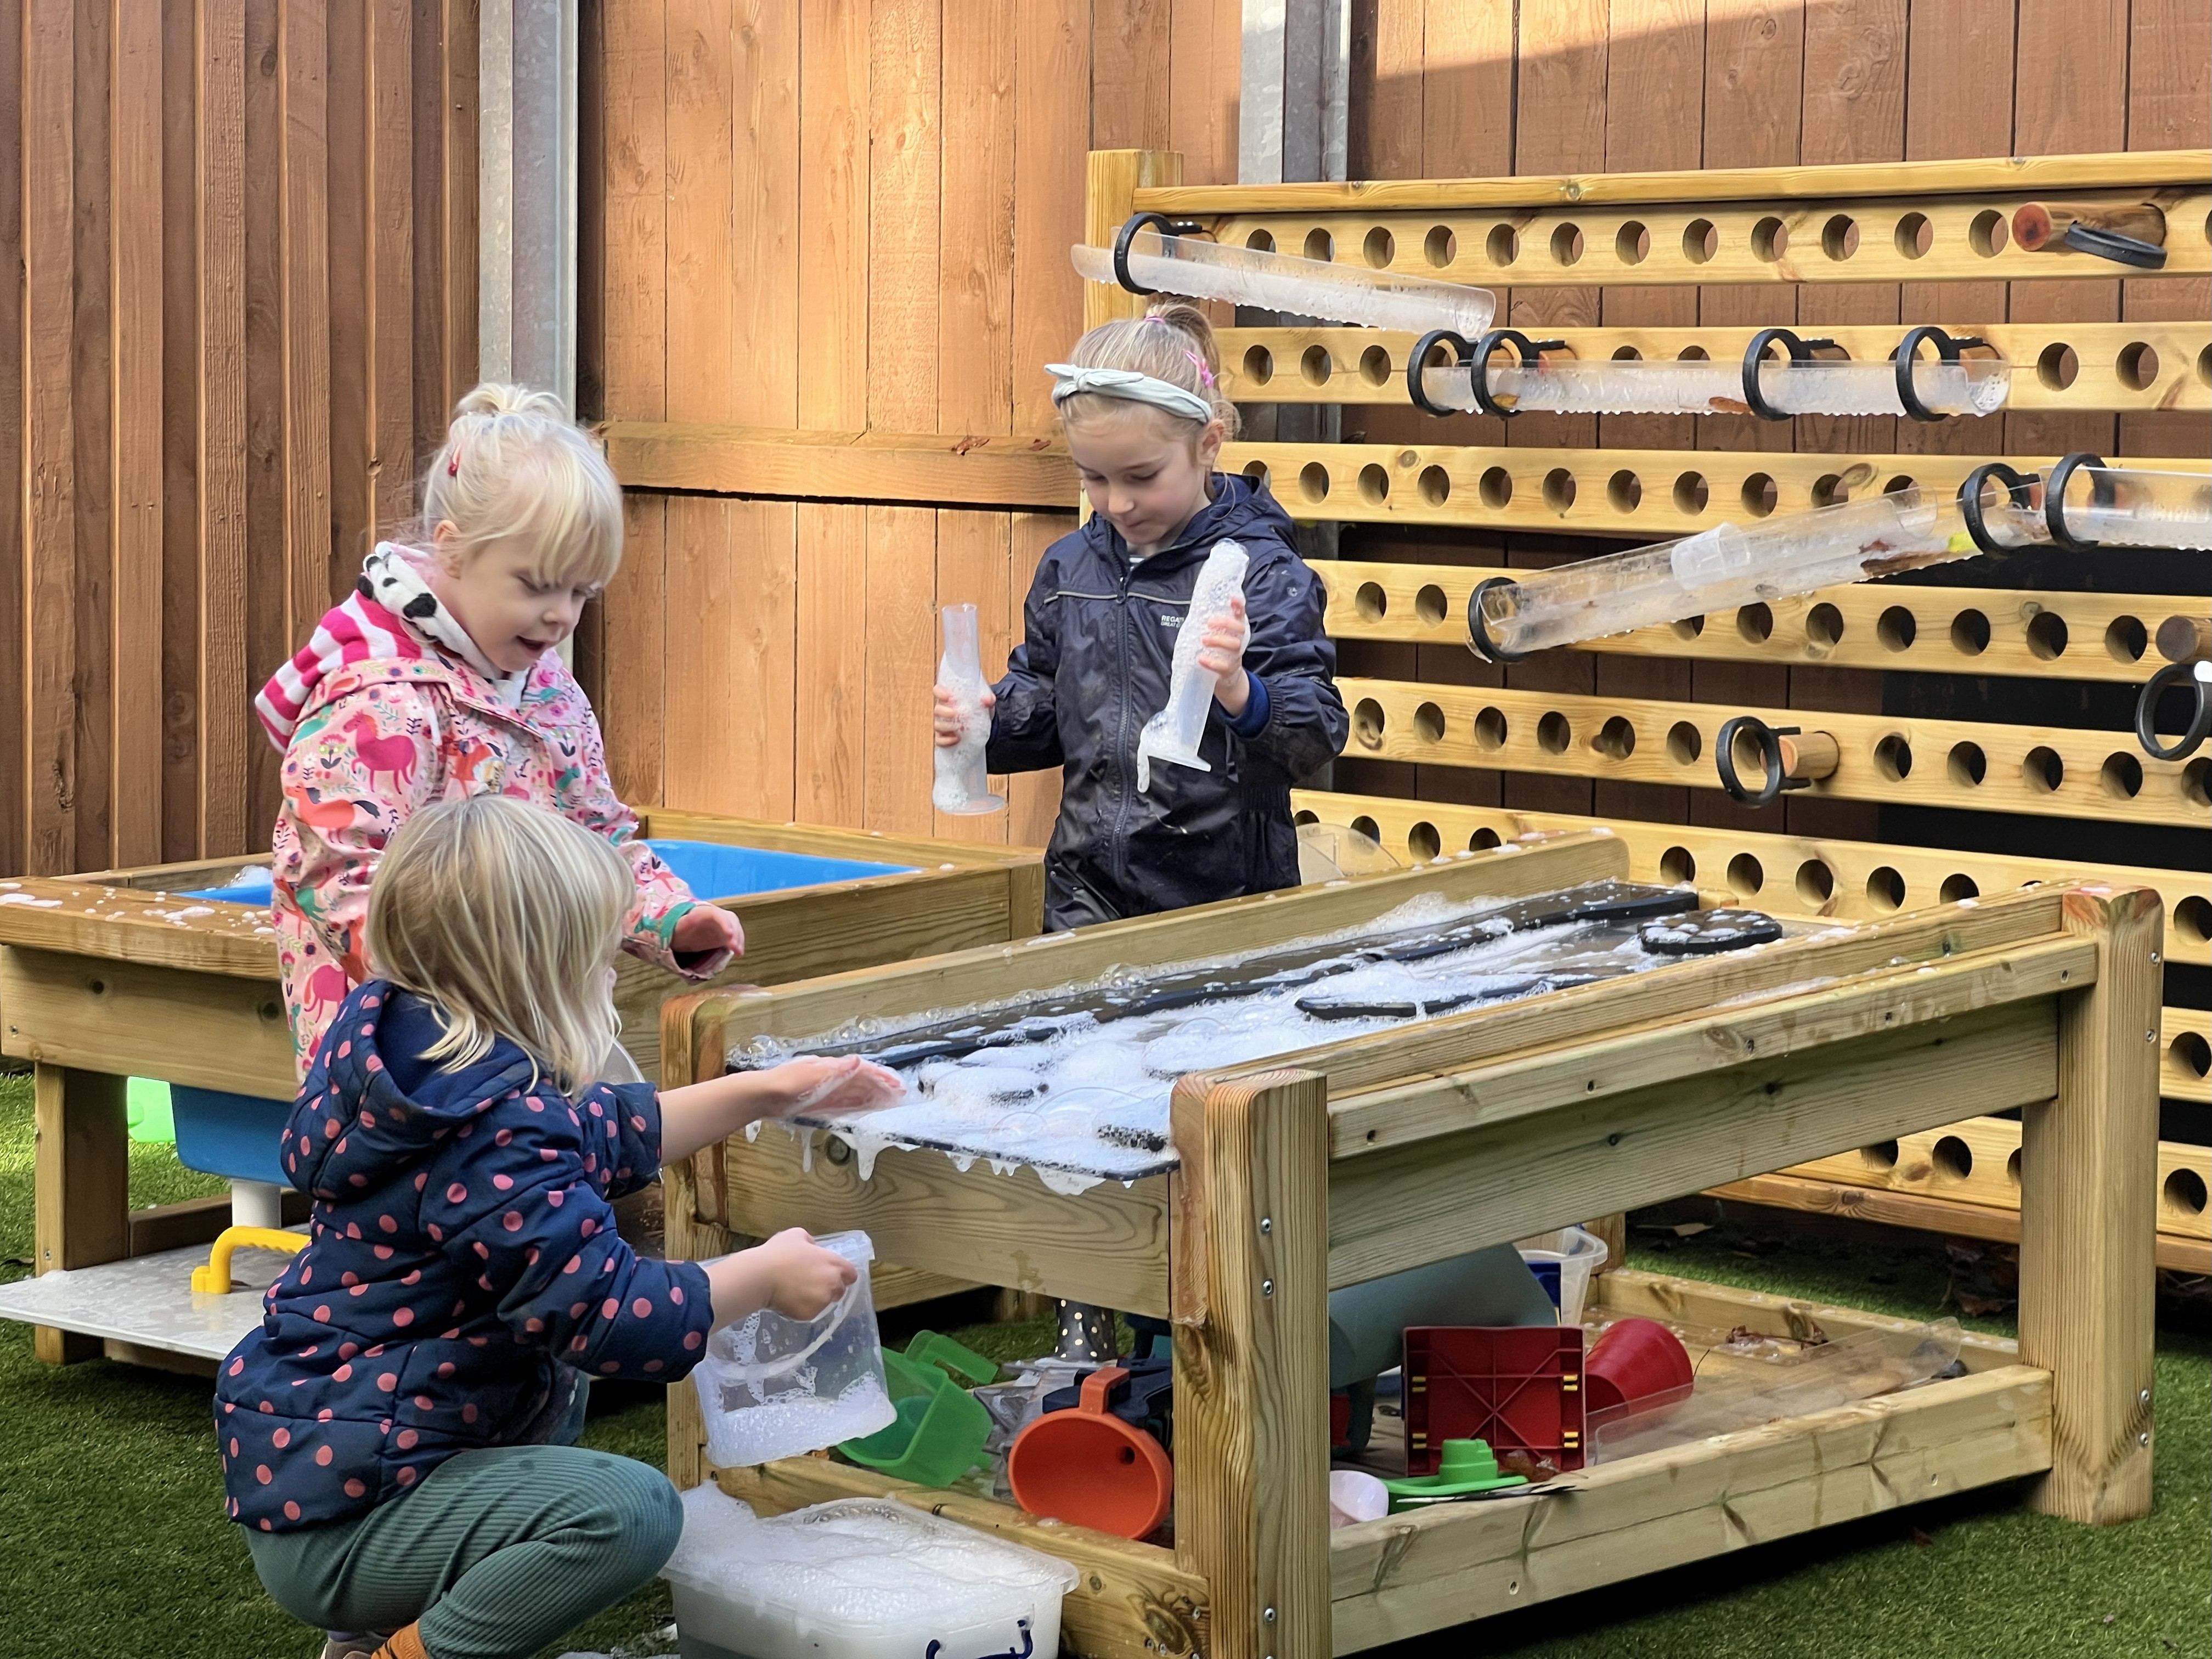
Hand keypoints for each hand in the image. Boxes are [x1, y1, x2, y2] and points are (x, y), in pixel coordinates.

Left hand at [673, 903, 744, 957]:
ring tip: (738, 953)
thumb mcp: (673, 931)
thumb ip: (675, 933)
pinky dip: (738, 943)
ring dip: (738, 939)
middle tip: (735, 948)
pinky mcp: (725, 932)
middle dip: (735, 932)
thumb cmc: (677, 931)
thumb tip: (671, 941)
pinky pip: (734, 935)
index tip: (729, 936)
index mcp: (699, 912)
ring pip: (734, 926)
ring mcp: (721, 922)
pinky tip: (738, 953)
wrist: (682, 931)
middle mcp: (714, 914)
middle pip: (729, 918)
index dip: (724, 923)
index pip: (715, 914)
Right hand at [753, 1228, 858, 1320]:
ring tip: (796, 1291)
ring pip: (824, 1302)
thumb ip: (811, 1242)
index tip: (830, 1274)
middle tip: (810, 1283)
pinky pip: (810, 1312)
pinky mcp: (809, 1314)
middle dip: (829, 1288)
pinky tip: (789, 1299)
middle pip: (839, 1290)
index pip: (851, 1274)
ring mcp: (822, 1301)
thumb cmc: (780, 1252)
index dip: (842, 1275)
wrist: (762, 1276)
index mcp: (834, 1263)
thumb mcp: (797, 1235)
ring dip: (815, 1298)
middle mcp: (833, 1284)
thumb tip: (813, 1249)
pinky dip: (802, 1307)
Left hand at [760, 1054, 904, 1117]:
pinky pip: (843, 1103)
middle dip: (881, 1086)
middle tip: (899, 1095)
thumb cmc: (786, 1083)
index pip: (863, 1070)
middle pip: (861, 1081)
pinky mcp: (819, 1102)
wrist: (763, 1094)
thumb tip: (858, 1060)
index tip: (897, 1085)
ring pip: (854, 1092)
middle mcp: (832, 1076)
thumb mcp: (812, 1074)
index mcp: (832, 1067)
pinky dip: (857, 1105)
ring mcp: (826, 1089)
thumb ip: (836, 1070)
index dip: (881, 1077)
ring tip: (888, 1102)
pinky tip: (863, 1109)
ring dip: (872, 1095)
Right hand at [933, 682, 994, 746]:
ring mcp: (942, 724)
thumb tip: (987, 700)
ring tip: (958, 727)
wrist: (983, 724)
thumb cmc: (979, 708)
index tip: (947, 696)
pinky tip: (956, 739)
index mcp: (949, 697)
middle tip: (955, 713)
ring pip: (937, 725)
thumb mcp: (986, 701)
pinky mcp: (944, 737)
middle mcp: (943, 710)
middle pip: (936, 710)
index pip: (937, 690)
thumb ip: (988, 698)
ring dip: (946, 726)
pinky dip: (945, 740)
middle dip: (944, 712)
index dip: (939, 692)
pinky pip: (939, 740)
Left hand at [1199, 595, 1250, 714]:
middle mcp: (1238, 641)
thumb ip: (1211, 627)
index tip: (1232, 599)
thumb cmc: (1218, 653)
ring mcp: (1235, 656)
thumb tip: (1195, 612)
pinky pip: (1224, 666)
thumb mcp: (1217, 637)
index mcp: (1235, 631)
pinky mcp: (1230, 670)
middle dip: (1226, 623)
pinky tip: (1200, 659)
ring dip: (1219, 641)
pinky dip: (1212, 662)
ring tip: (1203, 639)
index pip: (1240, 615)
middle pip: (1240, 629)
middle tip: (1209, 622)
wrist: (1226, 678)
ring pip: (1234, 645)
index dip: (1238, 606)